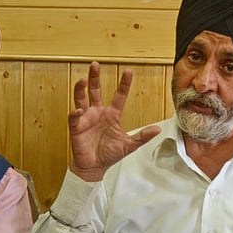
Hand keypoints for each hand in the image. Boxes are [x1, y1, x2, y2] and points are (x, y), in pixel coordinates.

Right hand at [67, 61, 160, 180]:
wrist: (94, 167)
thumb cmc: (109, 154)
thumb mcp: (129, 145)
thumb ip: (142, 136)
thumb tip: (157, 129)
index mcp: (111, 115)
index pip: (119, 96)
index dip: (123, 84)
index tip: (128, 72)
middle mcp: (98, 113)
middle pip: (95, 90)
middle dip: (94, 77)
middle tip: (95, 64)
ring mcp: (86, 118)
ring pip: (81, 98)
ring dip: (81, 89)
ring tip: (82, 80)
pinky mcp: (77, 127)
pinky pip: (74, 117)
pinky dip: (75, 113)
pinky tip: (78, 110)